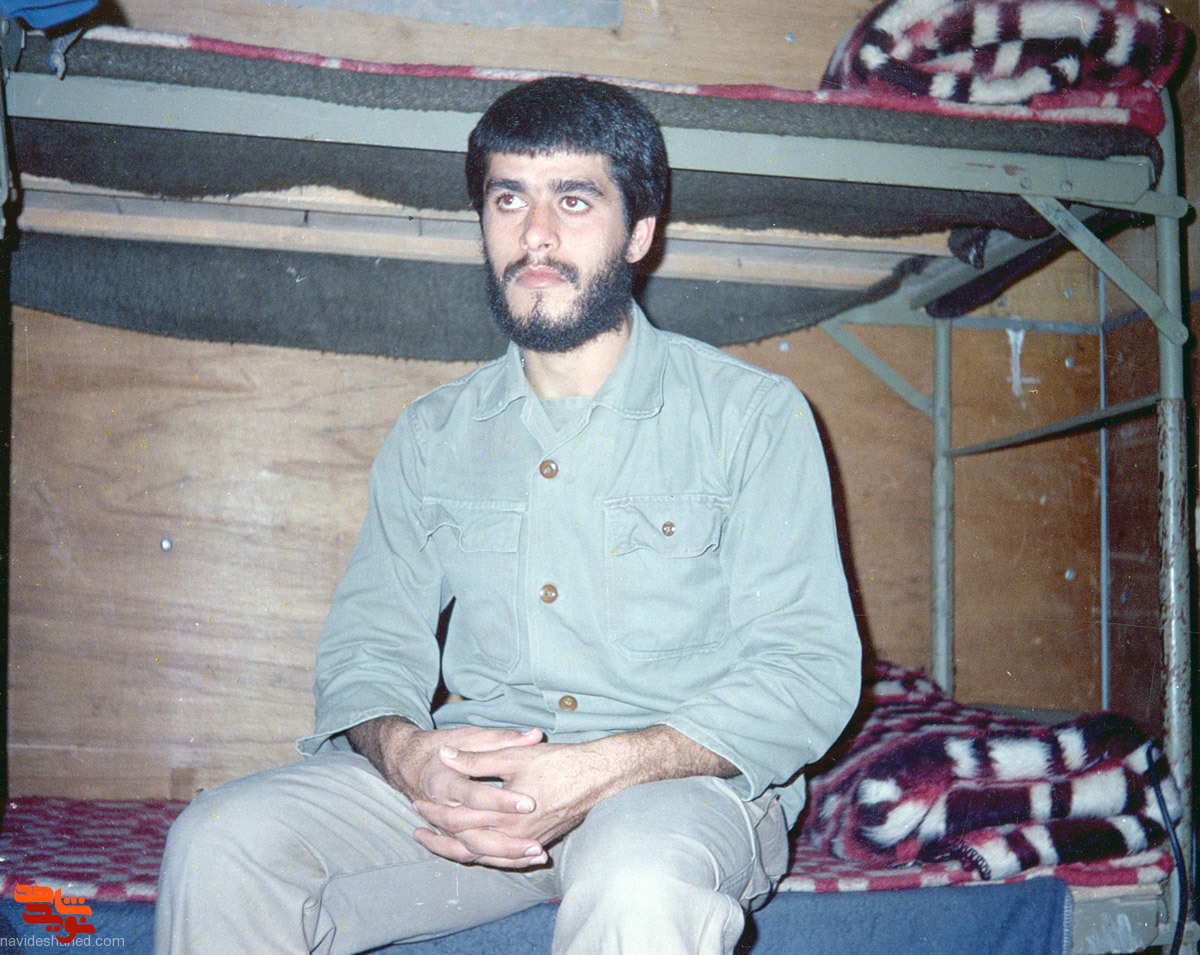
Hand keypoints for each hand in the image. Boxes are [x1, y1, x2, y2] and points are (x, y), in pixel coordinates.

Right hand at [349, 718, 547, 868]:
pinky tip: (524, 860)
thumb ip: (502, 739)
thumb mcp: (470, 736)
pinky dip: (496, 860)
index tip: (529, 803)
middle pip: (471, 833)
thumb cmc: (442, 746)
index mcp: (444, 781)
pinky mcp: (451, 835)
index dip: (501, 800)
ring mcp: (445, 826)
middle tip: (537, 843)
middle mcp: (442, 809)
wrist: (408, 763)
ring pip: (471, 851)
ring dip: (505, 856)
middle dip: (506, 841)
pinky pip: (471, 855)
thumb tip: (535, 735)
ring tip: (537, 854)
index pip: (474, 795)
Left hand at [411, 739, 623, 863]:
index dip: (435, 812)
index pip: (458, 819)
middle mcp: (515, 837)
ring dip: (457, 851)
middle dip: (439, 835)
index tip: (418, 803)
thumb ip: (476, 760)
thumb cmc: (558, 762)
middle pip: (466, 844)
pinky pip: (504, 861)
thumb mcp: (513, 755)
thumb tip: (446, 756)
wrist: (598, 777)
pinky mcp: (539, 845)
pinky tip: (476, 853)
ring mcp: (528, 845)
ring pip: (484, 857)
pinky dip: (485, 858)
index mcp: (505, 815)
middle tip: (418, 827)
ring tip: (437, 844)